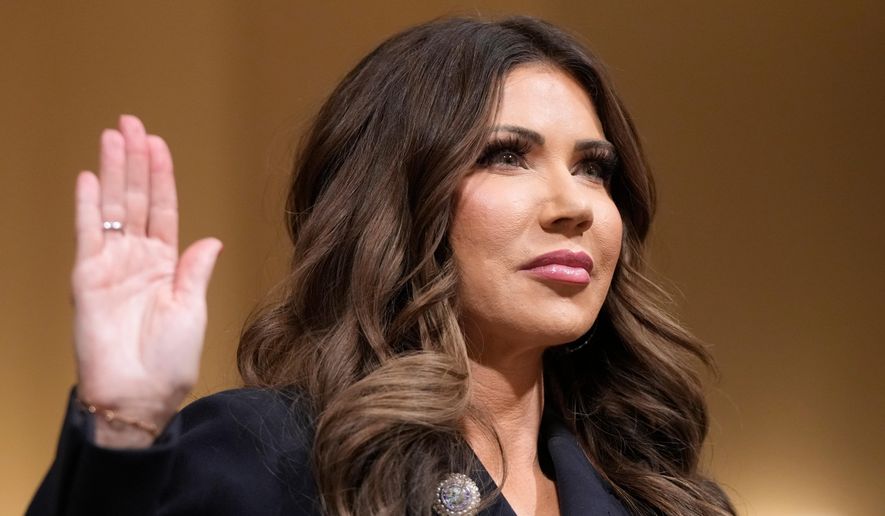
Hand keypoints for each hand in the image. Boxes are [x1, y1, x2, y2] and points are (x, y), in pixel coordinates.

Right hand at [72, 115, 221, 446]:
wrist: (140, 395)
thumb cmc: (170, 361)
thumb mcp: (193, 309)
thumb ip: (196, 270)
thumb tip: (212, 239)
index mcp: (166, 265)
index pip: (163, 210)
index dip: (161, 176)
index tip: (158, 144)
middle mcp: (137, 260)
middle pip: (135, 199)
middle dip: (134, 161)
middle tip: (131, 123)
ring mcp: (110, 266)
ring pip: (111, 208)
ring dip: (111, 171)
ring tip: (112, 136)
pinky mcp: (87, 279)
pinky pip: (87, 235)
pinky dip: (86, 206)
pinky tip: (87, 178)